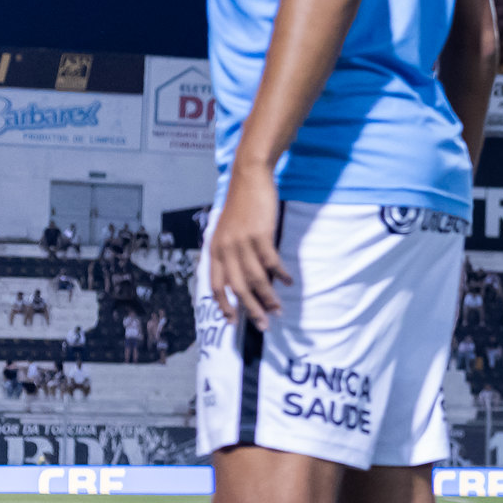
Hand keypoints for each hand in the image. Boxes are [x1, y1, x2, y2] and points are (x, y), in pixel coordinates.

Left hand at [210, 165, 289, 329]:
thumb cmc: (241, 205)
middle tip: (262, 325)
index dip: (224, 305)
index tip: (233, 322)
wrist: (248, 177)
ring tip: (278, 309)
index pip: (216, 285)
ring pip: (255, 278)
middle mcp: (225, 248)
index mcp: (214, 249)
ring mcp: (241, 242)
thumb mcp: (229, 230)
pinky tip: (288, 281)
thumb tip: (249, 278)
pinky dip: (280, 274)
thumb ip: (233, 253)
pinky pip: (271, 262)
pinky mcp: (259, 234)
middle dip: (250, 309)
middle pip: (237, 287)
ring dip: (268, 297)